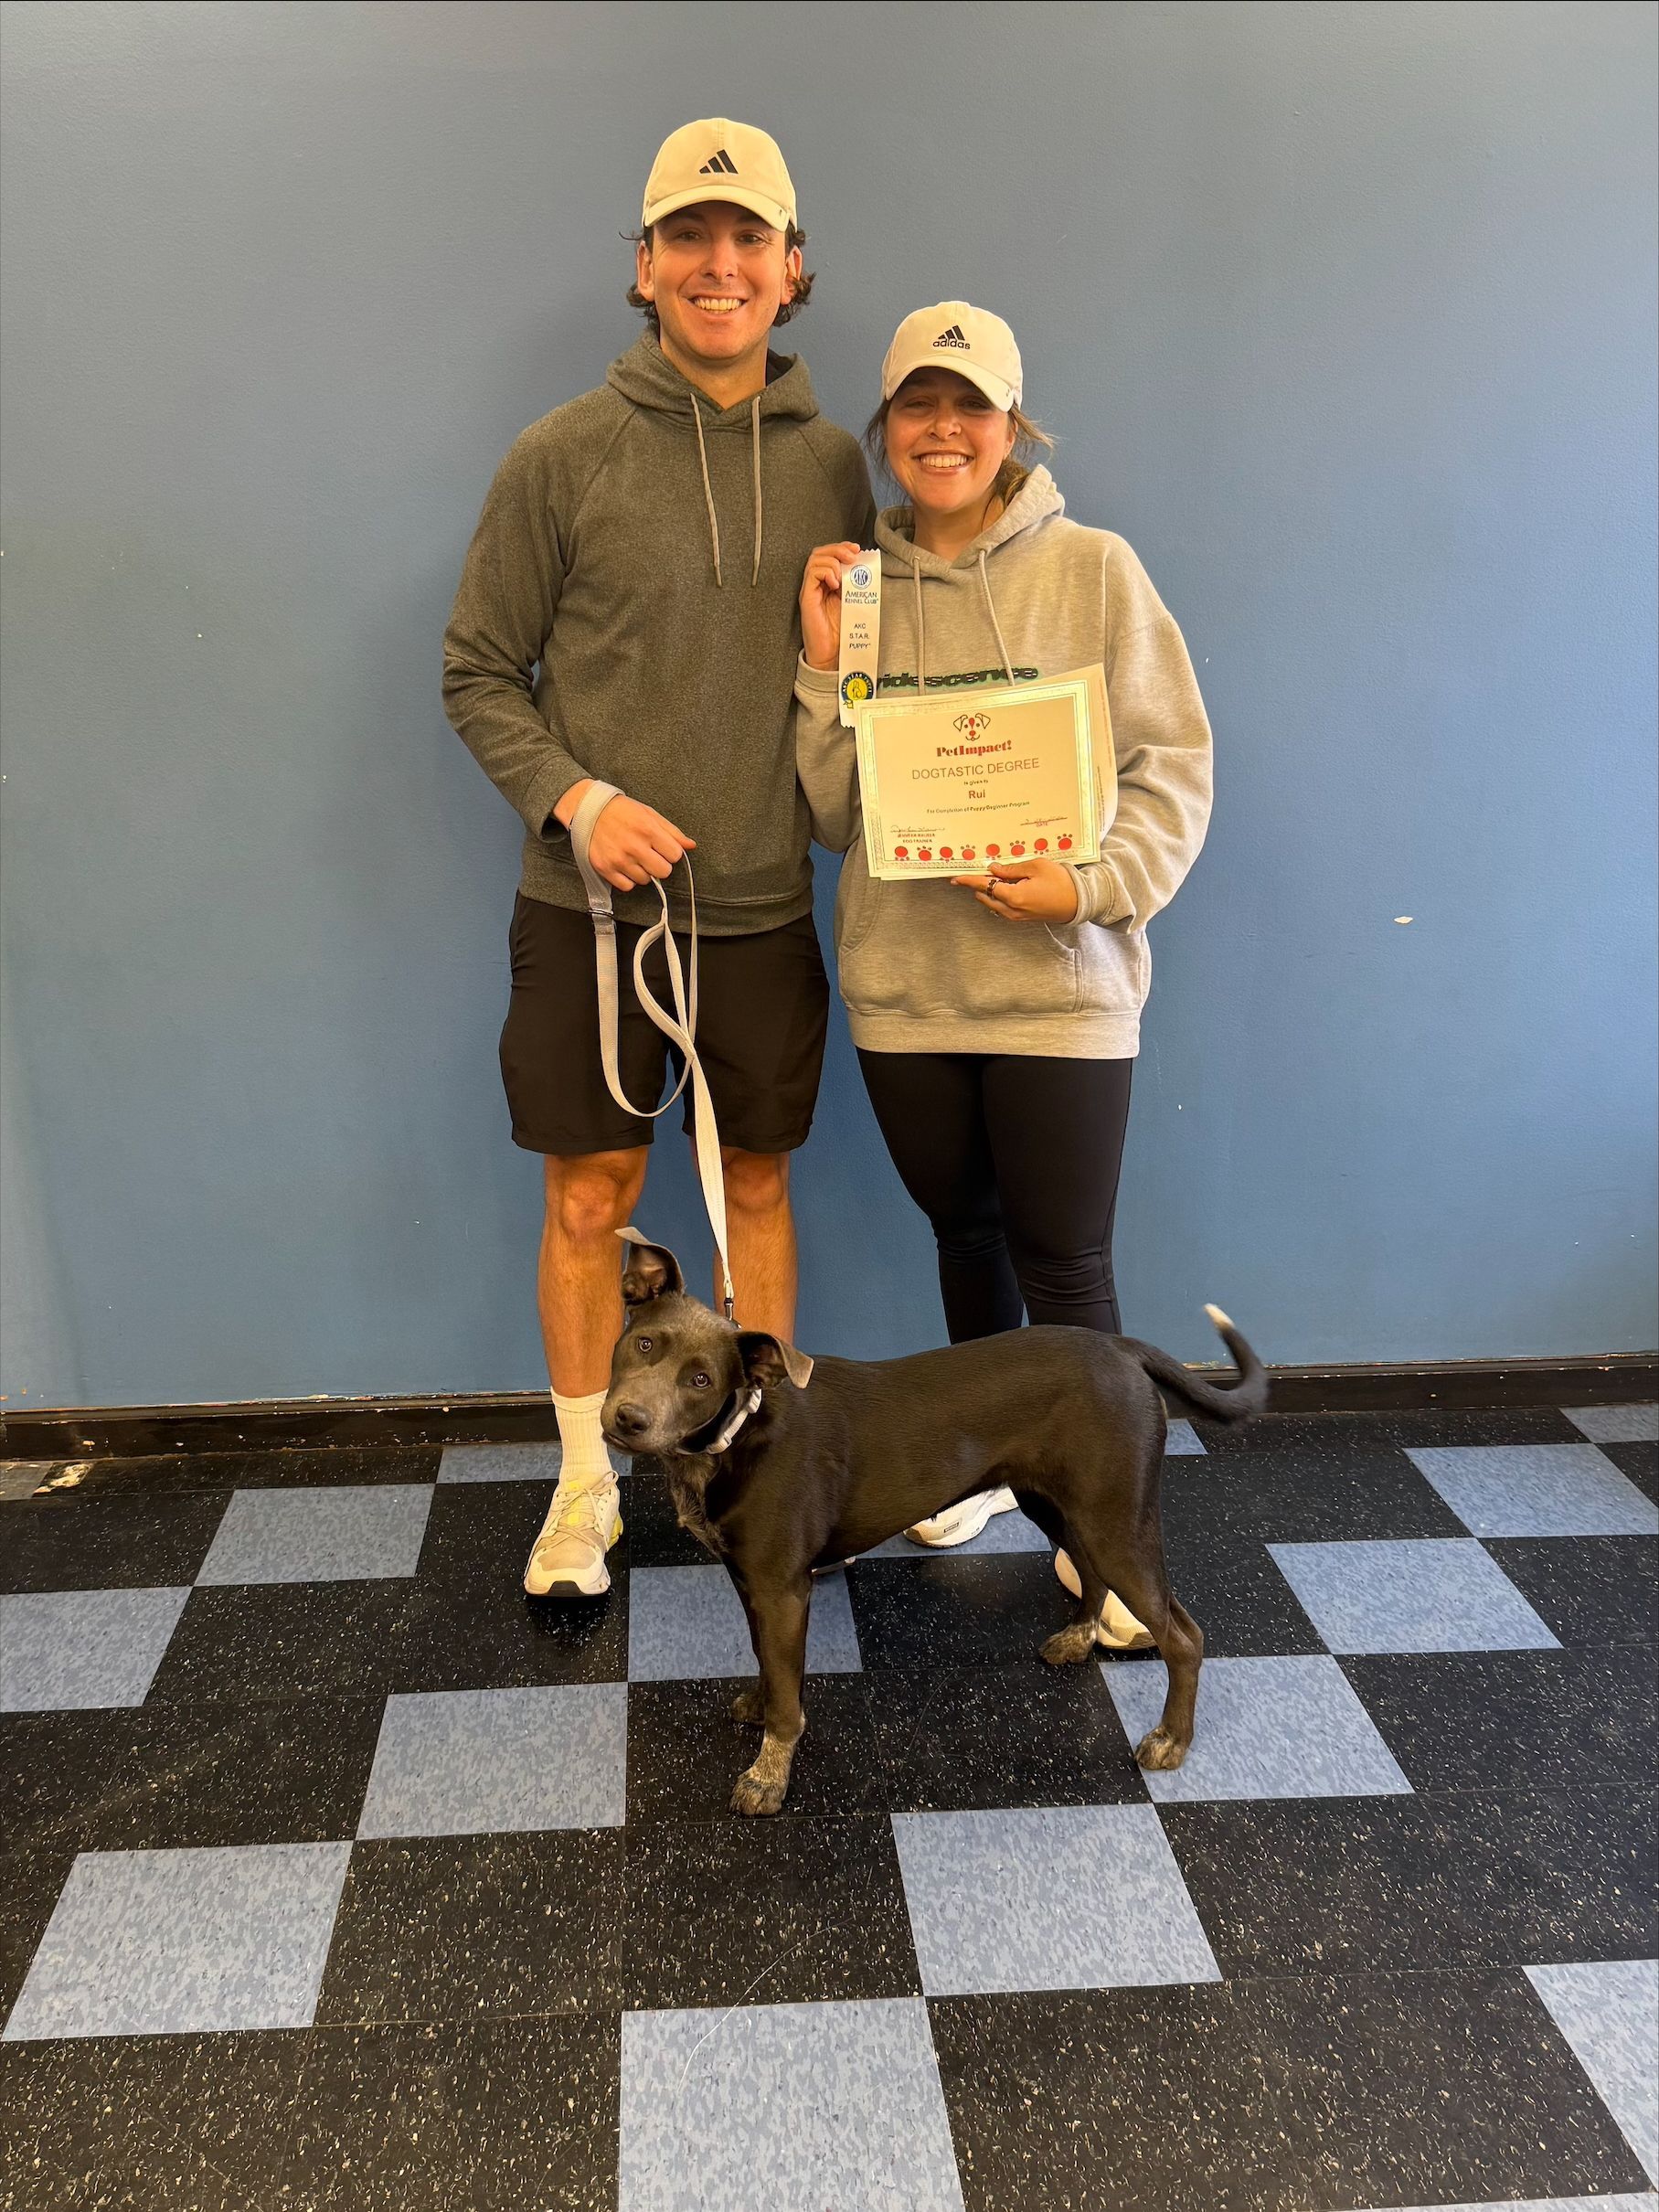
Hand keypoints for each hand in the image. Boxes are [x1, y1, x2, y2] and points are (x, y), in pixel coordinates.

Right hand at [555, 780, 694, 891]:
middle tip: (650, 855)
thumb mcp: (649, 814)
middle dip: (660, 865)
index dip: (671, 853)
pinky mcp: (605, 869)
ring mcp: (619, 859)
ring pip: (645, 880)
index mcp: (648, 829)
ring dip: (643, 871)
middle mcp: (634, 846)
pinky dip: (628, 879)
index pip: (675, 855)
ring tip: (634, 857)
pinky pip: (627, 886)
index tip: (663, 848)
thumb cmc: (621, 811)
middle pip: (663, 872)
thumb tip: (691, 846)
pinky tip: (624, 865)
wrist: (588, 810)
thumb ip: (672, 832)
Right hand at [799, 541, 863, 671]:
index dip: (842, 548)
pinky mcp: (807, 597)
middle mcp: (816, 584)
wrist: (832, 654)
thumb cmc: (841, 632)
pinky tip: (835, 583)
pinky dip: (826, 572)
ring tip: (844, 572)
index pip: (829, 555)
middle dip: (838, 549)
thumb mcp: (853, 602)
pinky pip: (812, 573)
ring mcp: (810, 590)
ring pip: (815, 559)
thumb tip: (865, 568)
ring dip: (833, 560)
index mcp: (827, 583)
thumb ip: (856, 586)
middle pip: (820, 553)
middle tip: (853, 555)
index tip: (857, 549)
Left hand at [949, 857, 1079, 923]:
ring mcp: (1016, 916)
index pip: (983, 886)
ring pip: (992, 902)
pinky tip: (1006, 885)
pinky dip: (999, 896)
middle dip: (979, 883)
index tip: (954, 877)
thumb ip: (1012, 869)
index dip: (967, 880)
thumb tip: (994, 869)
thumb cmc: (1061, 882)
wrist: (1079, 901)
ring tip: (995, 875)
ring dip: (989, 890)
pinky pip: (1002, 907)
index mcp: (1013, 896)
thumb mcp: (1036, 867)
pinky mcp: (1022, 918)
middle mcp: (1011, 909)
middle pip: (985, 895)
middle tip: (978, 869)